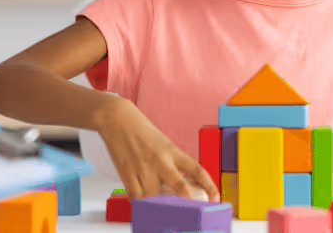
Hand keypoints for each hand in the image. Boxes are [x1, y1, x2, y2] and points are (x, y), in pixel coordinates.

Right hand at [95, 98, 218, 201]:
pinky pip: (136, 199)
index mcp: (172, 151)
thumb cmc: (141, 130)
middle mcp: (160, 161)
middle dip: (190, 203)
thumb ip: (174, 162)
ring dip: (163, 208)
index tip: (216, 198)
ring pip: (157, 198)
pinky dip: (141, 207)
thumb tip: (186, 184)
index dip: (210, 186)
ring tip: (167, 213)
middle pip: (180, 187)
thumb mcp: (164, 143)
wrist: (117, 119)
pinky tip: (145, 209)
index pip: (197, 170)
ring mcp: (143, 170)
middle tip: (195, 213)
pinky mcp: (127, 175)